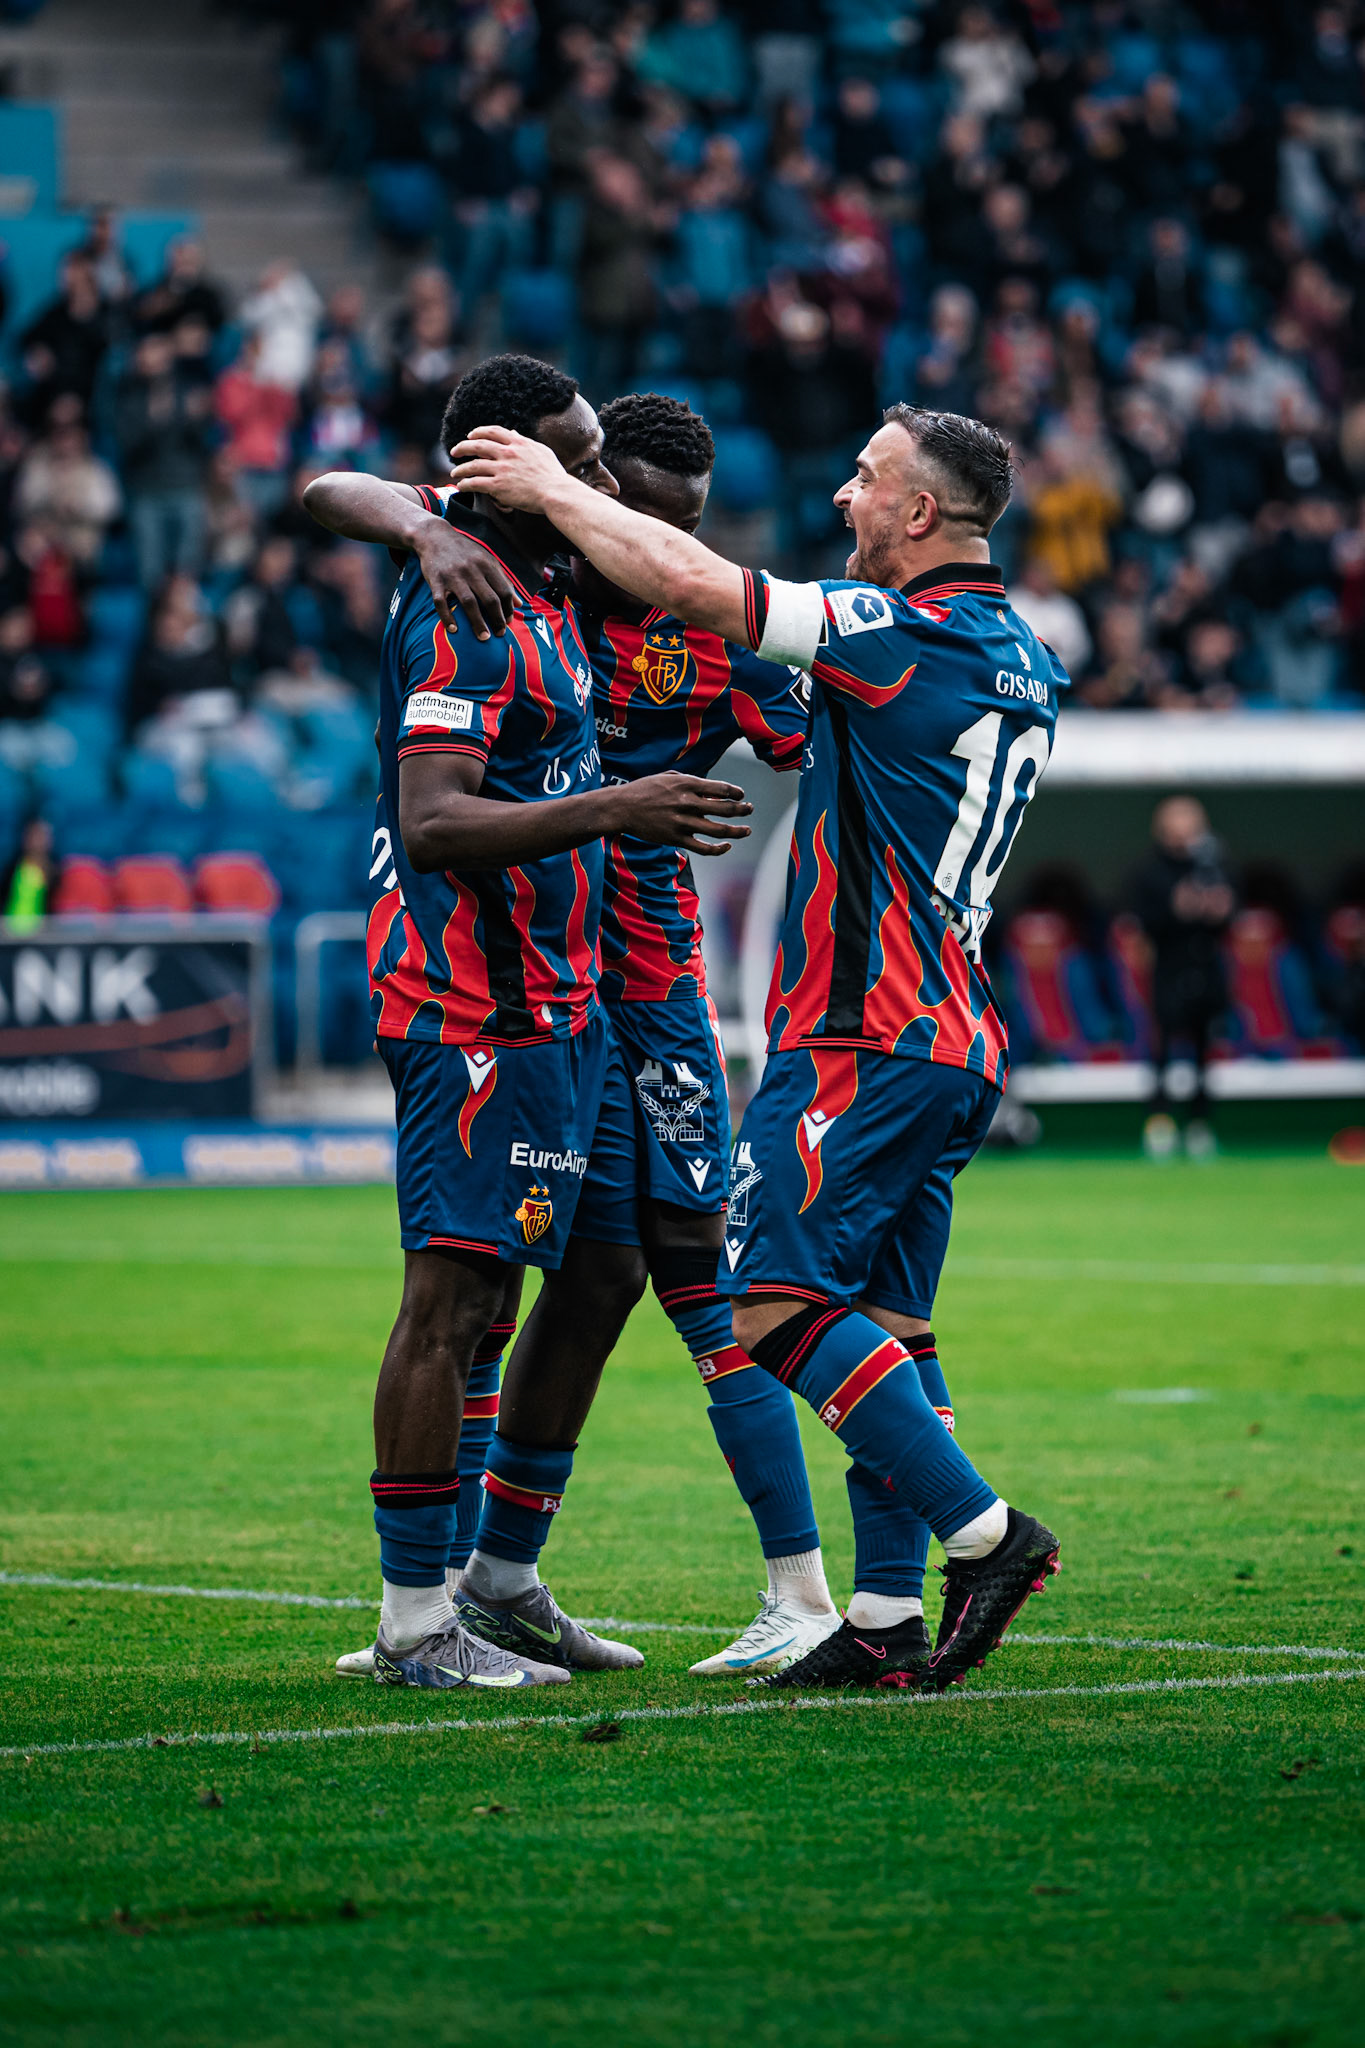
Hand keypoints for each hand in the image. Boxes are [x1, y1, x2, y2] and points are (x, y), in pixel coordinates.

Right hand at [414, 513, 518, 639]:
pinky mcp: (435, 581)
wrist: (434, 536)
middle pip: (489, 599)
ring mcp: (453, 576)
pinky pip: (441, 602)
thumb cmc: (465, 552)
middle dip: (497, 619)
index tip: (509, 622)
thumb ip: (503, 581)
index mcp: (486, 564)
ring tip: (484, 637)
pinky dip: (447, 617)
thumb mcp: (487, 560)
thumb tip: (519, 604)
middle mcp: (471, 570)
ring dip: (478, 623)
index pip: (504, 591)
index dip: (509, 609)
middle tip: (500, 634)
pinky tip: (454, 629)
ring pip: (468, 603)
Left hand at [451, 425, 564, 513]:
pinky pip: (476, 483)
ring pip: (473, 465)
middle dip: (462, 447)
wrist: (556, 493)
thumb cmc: (553, 475)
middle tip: (454, 452)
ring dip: (460, 469)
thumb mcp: (542, 452)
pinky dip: (466, 484)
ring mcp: (502, 469)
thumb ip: (525, 441)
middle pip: (478, 445)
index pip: (492, 431)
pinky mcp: (498, 486)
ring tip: (454, 473)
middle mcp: (508, 453)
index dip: (478, 432)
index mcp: (518, 443)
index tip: (470, 435)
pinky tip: (461, 486)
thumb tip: (513, 433)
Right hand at [608, 773, 751, 856]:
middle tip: (749, 809)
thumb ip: (691, 782)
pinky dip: (719, 849)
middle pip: (725, 809)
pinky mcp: (676, 839)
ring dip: (737, 831)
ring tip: (747, 830)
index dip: (736, 793)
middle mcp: (687, 803)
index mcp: (687, 784)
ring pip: (718, 830)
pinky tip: (726, 846)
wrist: (622, 807)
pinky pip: (704, 848)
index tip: (741, 796)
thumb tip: (714, 791)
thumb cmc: (645, 790)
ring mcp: (682, 822)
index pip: (722, 788)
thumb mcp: (668, 777)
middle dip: (742, 810)